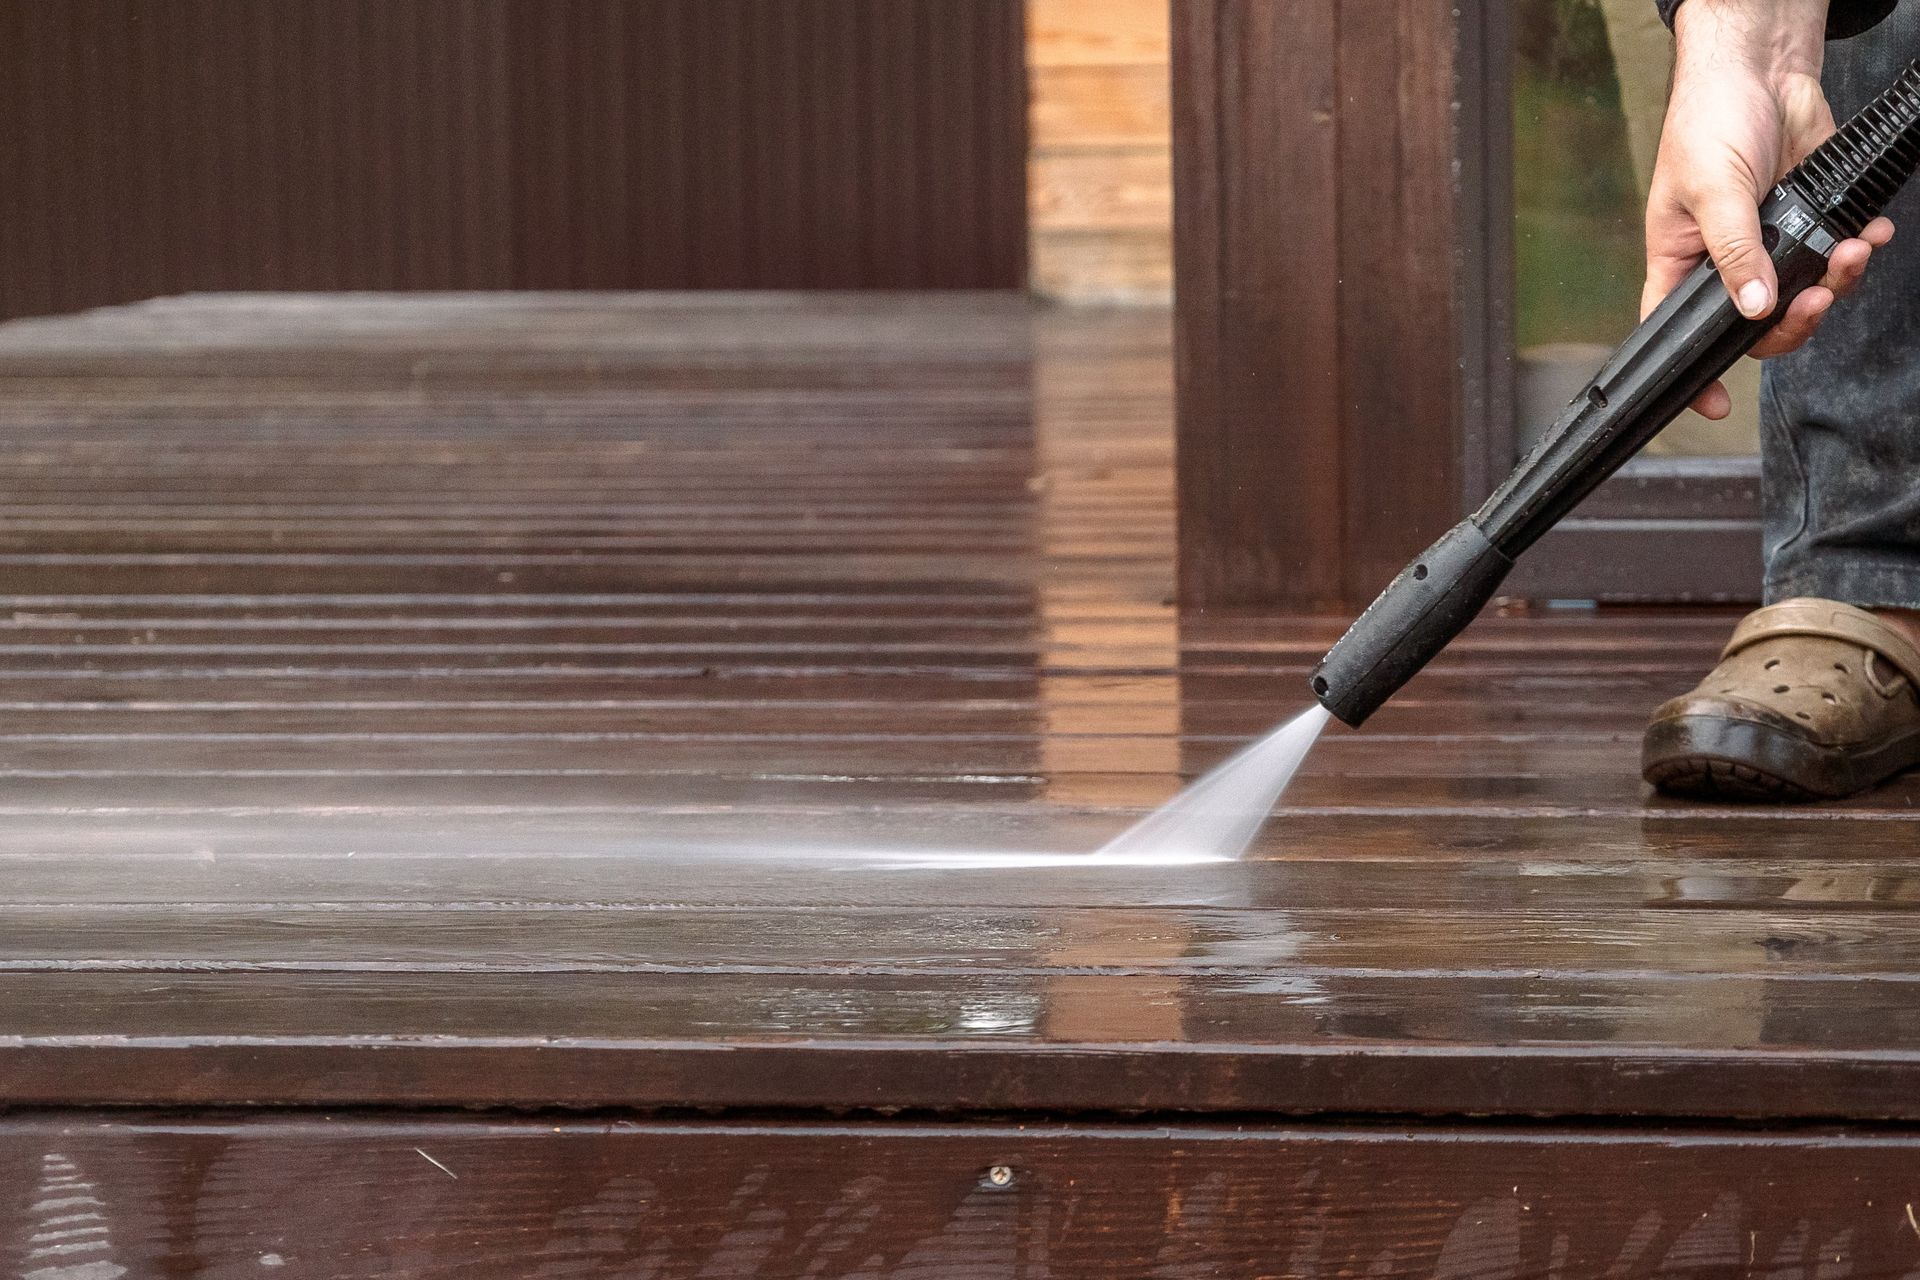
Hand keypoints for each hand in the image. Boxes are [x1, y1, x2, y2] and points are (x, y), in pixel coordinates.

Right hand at [1643, 0, 1894, 417]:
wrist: (1761, 67)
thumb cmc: (1708, 121)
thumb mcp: (1712, 191)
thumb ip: (1735, 252)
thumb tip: (1753, 310)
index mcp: (1680, 260)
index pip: (1674, 330)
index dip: (1693, 372)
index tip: (1714, 405)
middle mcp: (1723, 259)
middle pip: (1755, 324)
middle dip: (1794, 321)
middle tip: (1817, 301)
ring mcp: (1767, 240)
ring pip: (1802, 293)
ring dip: (1835, 283)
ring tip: (1853, 253)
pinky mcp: (1806, 217)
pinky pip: (1835, 253)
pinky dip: (1859, 250)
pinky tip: (1868, 233)